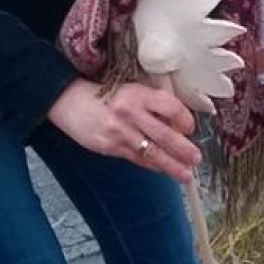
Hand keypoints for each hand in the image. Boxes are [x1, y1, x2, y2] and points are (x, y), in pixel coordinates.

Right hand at [48, 78, 200, 182]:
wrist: (67, 100)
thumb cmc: (101, 94)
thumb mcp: (128, 89)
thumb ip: (150, 103)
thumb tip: (176, 122)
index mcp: (137, 93)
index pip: (170, 107)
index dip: (185, 119)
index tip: (191, 128)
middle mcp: (130, 112)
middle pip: (164, 134)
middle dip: (183, 149)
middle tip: (196, 158)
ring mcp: (119, 132)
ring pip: (152, 152)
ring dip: (171, 165)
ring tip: (185, 174)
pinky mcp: (109, 147)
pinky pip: (136, 159)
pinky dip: (152, 166)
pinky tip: (163, 170)